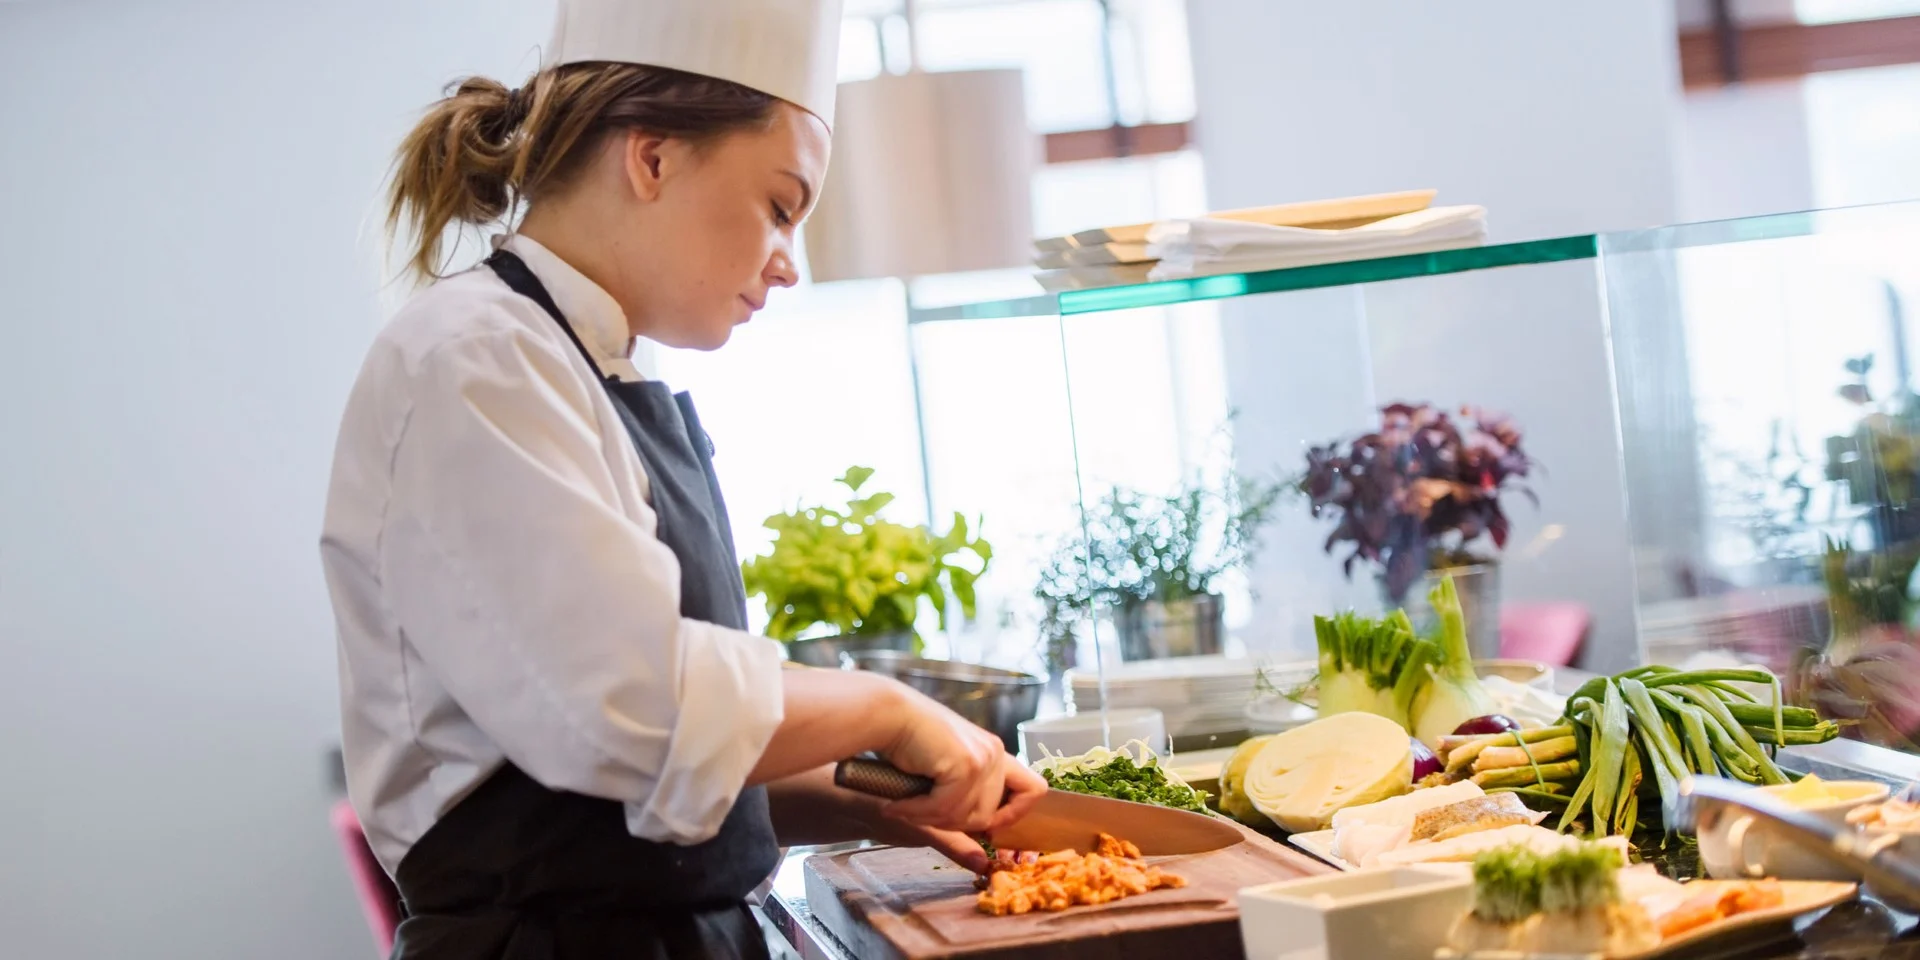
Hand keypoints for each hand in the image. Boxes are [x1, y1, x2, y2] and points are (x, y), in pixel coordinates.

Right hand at [877, 689, 1047, 835]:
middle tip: (920, 813)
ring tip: (904, 807)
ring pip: (968, 818)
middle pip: (989, 816)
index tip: (984, 826)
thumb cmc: (908, 751)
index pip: (1032, 791)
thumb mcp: (940, 792)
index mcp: (995, 755)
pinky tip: (898, 806)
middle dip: (951, 824)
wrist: (884, 718)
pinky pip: (947, 808)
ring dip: (930, 819)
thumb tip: (982, 865)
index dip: (1013, 814)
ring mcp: (984, 757)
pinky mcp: (966, 763)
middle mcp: (995, 753)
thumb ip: (962, 823)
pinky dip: (918, 813)